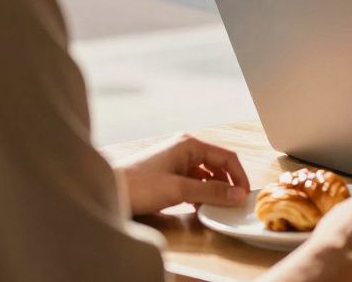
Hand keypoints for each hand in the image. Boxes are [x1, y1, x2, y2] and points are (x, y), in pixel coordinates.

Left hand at [112, 133, 249, 215]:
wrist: (105, 190)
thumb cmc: (138, 185)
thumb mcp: (179, 190)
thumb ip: (211, 192)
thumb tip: (238, 195)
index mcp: (190, 145)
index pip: (227, 156)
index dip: (239, 176)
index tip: (245, 194)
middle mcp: (184, 149)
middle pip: (217, 165)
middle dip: (227, 183)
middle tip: (233, 202)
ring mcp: (174, 161)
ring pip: (205, 175)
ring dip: (212, 190)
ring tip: (216, 206)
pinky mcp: (167, 175)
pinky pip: (192, 182)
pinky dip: (199, 194)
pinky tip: (199, 206)